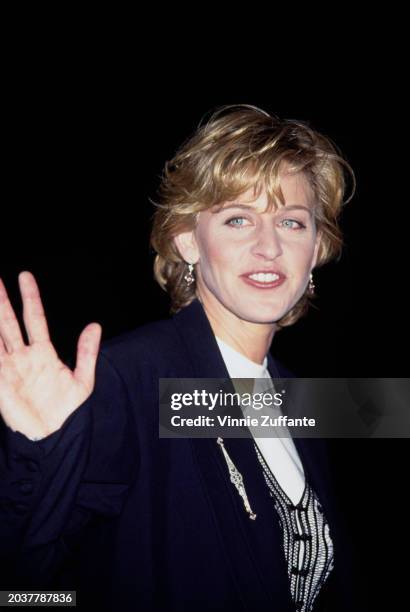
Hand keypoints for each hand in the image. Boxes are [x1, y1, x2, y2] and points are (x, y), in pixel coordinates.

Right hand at [0, 271, 101, 439]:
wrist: (54, 437)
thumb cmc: (68, 412)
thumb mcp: (83, 380)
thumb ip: (87, 352)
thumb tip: (95, 325)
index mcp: (43, 353)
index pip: (33, 317)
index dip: (30, 297)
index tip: (24, 276)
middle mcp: (23, 357)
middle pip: (9, 321)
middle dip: (2, 300)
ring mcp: (9, 367)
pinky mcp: (0, 380)